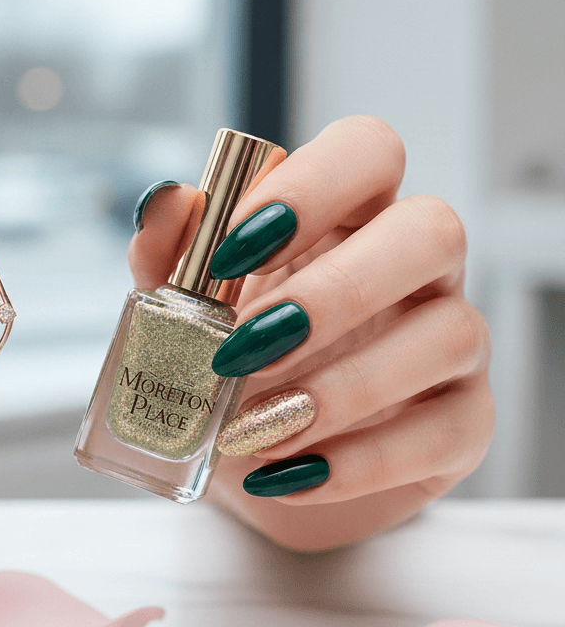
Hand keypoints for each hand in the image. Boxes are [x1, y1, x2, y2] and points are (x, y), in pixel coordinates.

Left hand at [130, 116, 493, 550]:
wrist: (254, 466)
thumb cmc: (231, 371)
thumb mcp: (187, 316)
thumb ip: (171, 260)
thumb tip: (162, 204)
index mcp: (348, 217)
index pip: (368, 151)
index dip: (309, 187)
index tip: (230, 251)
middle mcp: (415, 268)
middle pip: (431, 232)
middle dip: (332, 294)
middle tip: (240, 352)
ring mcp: (451, 343)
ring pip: (449, 335)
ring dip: (338, 390)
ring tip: (250, 431)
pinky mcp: (464, 424)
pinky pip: (446, 432)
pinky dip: (358, 463)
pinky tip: (287, 476)